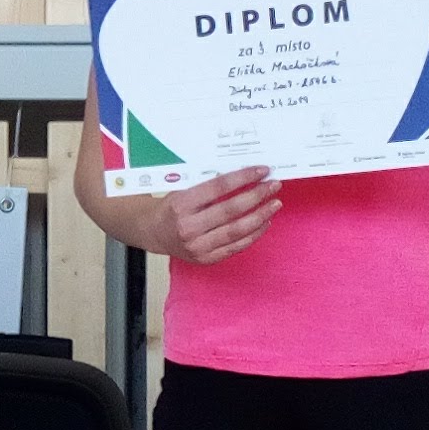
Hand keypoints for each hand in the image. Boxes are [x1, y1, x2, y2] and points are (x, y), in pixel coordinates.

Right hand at [150, 166, 280, 265]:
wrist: (153, 233)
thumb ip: (208, 184)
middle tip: (274, 186)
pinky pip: (236, 246)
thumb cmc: (171, 207)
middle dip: (257, 196)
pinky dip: (254, 234)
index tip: (261, 171)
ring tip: (274, 204)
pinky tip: (264, 222)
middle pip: (231, 210)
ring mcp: (198, 246)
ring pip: (237, 230)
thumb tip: (243, 175)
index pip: (218, 187)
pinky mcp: (206, 258)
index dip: (243, 178)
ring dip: (260, 216)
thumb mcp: (182, 189)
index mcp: (181, 204)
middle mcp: (189, 227)